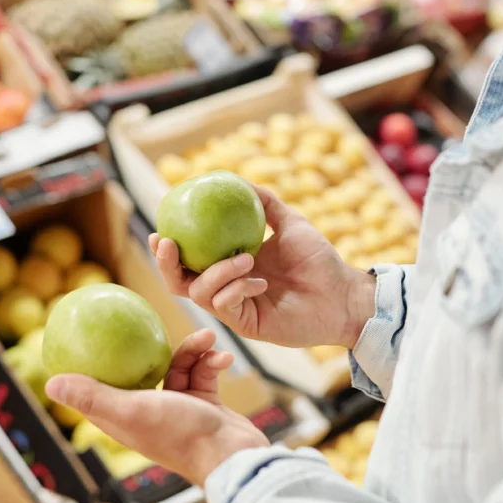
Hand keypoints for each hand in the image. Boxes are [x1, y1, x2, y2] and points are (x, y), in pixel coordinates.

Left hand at [45, 329, 267, 488]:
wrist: (231, 455)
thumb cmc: (179, 434)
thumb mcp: (131, 410)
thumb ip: (92, 397)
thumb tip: (50, 384)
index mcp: (124, 417)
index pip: (102, 385)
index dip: (94, 362)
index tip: (92, 332)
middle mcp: (147, 411)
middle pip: (143, 369)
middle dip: (154, 347)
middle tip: (157, 322)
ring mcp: (177, 408)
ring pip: (180, 365)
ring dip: (195, 349)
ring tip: (209, 337)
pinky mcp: (203, 404)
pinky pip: (204, 372)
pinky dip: (213, 361)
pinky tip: (224, 356)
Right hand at [152, 187, 376, 349]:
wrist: (342, 293)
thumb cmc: (318, 259)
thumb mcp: (290, 222)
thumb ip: (264, 202)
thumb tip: (235, 178)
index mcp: (230, 265)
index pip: (190, 259)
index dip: (168, 249)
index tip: (160, 229)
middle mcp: (227, 288)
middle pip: (180, 282)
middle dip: (167, 265)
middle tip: (168, 243)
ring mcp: (235, 308)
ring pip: (200, 292)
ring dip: (217, 271)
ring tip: (245, 257)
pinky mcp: (247, 325)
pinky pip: (225, 305)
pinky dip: (237, 288)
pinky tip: (260, 281)